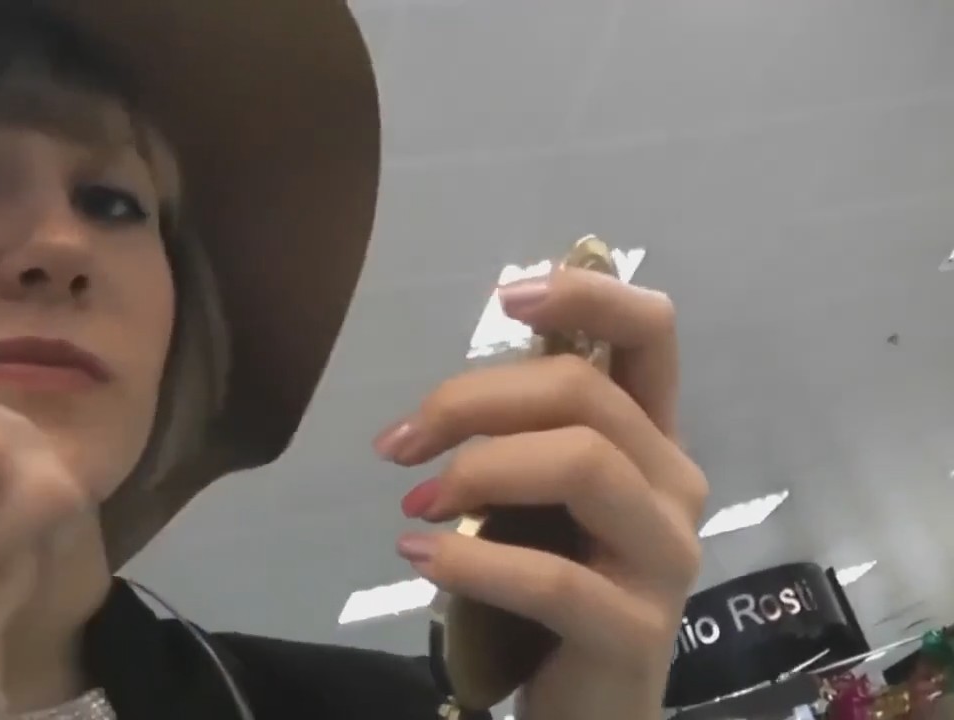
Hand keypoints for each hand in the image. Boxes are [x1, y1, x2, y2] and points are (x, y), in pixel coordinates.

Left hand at [375, 268, 705, 718]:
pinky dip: (471, 560)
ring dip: (478, 470)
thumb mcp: (537, 497)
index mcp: (651, 439)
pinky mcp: (637, 630)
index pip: (651, 332)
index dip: (586, 294)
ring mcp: (667, 556)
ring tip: (416, 504)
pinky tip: (418, 559)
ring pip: (583, 464)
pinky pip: (552, 578)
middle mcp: (674, 483)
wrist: (584, 705)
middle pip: (585, 391)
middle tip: (400, 444)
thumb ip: (522, 438)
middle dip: (473, 400)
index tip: (505, 296)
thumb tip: (448, 399)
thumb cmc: (554, 589)